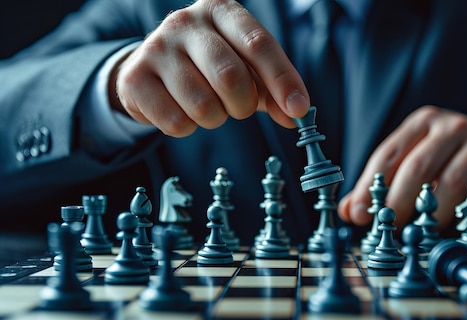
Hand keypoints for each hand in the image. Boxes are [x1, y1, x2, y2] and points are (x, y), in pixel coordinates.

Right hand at [109, 0, 309, 136]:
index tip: (298, 110)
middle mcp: (186, 21)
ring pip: (203, 105)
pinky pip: (176, 122)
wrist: (152, 70)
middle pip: (230, 76)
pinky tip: (181, 110)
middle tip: (238, 107)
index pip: (258, 44)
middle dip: (243, 104)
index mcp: (221, 11)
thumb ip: (273, 90)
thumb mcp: (247, 69)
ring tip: (207, 106)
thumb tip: (296, 114)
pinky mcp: (134, 78)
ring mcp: (156, 47)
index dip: (283, 80)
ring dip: (215, 119)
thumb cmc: (210, 67)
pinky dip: (188, 128)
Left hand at [337, 105, 466, 230]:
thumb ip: (381, 185)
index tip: (361, 215)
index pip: (389, 154)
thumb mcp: (415, 161)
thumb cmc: (450, 161)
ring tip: (421, 233)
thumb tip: (349, 212)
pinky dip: (465, 220)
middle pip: (418, 169)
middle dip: (399, 204)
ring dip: (432, 216)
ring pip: (452, 185)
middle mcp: (452, 127)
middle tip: (391, 229)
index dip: (370, 187)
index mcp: (423, 122)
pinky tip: (454, 230)